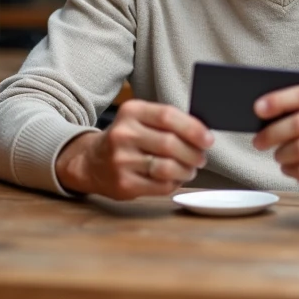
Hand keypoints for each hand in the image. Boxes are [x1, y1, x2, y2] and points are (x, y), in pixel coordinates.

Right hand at [55, 100, 212, 199]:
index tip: (208, 139)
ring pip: (167, 167)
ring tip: (190, 169)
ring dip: (187, 170)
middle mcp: (123, 134)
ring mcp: (121, 160)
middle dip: (193, 153)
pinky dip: (174, 183)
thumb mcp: (140, 120)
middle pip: (170, 143)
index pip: (168, 116)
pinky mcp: (123, 184)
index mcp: (131, 111)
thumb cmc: (127, 139)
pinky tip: (175, 179)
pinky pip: (160, 186)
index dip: (193, 128)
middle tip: (201, 157)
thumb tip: (203, 134)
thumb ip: (167, 122)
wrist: (90, 162)